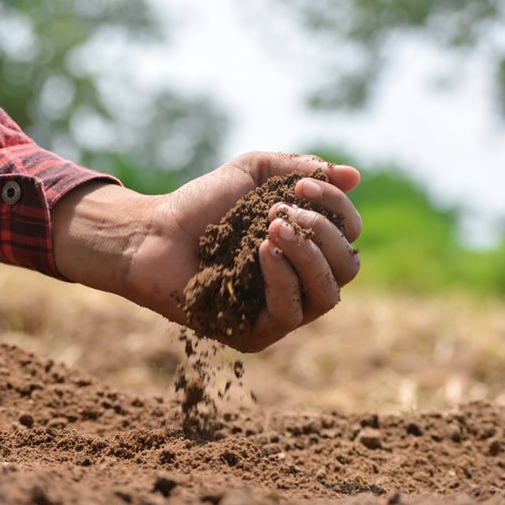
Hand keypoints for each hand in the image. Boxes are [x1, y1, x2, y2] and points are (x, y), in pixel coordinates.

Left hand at [52, 152, 361, 351]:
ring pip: (327, 294)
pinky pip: (289, 313)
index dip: (336, 208)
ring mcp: (281, 312)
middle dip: (322, 232)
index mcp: (308, 248)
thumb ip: (301, 170)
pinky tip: (262, 251)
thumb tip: (352, 176)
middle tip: (282, 211)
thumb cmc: (203, 204)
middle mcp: (301, 283)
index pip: (348, 236)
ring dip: (307, 255)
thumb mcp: (255, 173)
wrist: (152, 233)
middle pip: (347, 266)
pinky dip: (282, 278)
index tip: (302, 186)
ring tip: (273, 227)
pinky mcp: (255, 335)